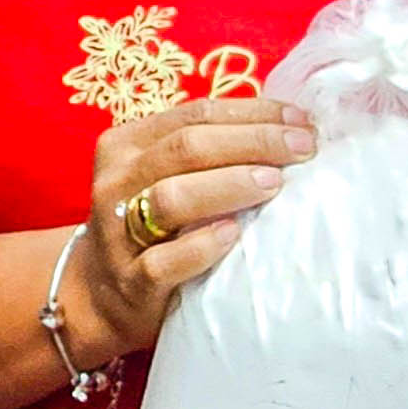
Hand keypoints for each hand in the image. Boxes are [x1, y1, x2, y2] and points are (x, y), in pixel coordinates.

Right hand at [73, 99, 317, 358]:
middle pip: (187, 147)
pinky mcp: (130, 282)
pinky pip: (163, 262)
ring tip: (274, 183)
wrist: (104, 295)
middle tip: (303, 148)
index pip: (196, 114)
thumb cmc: (152, 227)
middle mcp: (116, 182)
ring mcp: (118, 233)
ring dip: (229, 185)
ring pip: (171, 198)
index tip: (302, 121)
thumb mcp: (163, 177)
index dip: (253, 113)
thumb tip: (287, 127)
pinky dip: (201, 246)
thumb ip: (207, 152)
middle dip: (253, 142)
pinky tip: (234, 234)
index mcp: (126, 145)